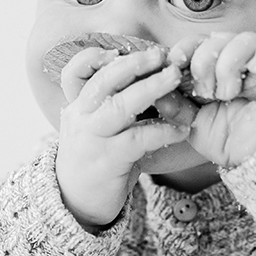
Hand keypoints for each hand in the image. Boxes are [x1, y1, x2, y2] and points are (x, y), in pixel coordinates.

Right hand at [55, 44, 188, 228]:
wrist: (77, 204)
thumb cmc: (96, 162)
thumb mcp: (97, 129)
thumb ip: (115, 106)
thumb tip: (151, 78)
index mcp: (77, 107)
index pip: (74, 72)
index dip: (93, 57)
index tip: (118, 51)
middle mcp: (80, 118)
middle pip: (103, 81)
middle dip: (133, 63)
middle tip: (161, 54)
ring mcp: (92, 139)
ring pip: (120, 105)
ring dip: (150, 87)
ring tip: (175, 78)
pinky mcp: (108, 161)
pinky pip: (138, 139)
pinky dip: (162, 130)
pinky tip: (182, 128)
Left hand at [157, 32, 255, 167]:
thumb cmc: (228, 141)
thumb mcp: (192, 124)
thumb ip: (175, 105)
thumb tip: (156, 88)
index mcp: (217, 66)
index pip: (199, 41)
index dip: (185, 48)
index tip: (175, 63)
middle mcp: (242, 58)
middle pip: (218, 38)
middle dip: (205, 63)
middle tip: (208, 92)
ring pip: (245, 40)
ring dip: (229, 65)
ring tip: (230, 93)